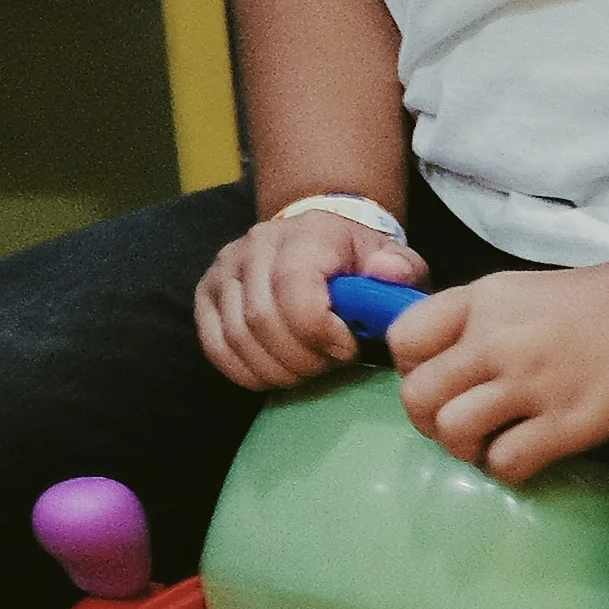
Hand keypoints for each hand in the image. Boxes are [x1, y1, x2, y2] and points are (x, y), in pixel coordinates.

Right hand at [195, 207, 428, 389]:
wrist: (317, 241)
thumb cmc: (359, 261)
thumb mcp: (394, 260)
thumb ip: (402, 268)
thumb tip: (389, 274)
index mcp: (305, 235)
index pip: (294, 289)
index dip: (320, 332)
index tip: (348, 348)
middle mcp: (255, 246)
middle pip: (263, 320)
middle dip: (302, 358)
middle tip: (330, 364)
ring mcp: (224, 269)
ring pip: (237, 338)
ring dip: (277, 369)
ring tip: (309, 368)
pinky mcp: (206, 295)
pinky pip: (215, 347)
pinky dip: (246, 372)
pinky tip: (277, 373)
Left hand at [382, 260, 608, 480]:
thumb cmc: (603, 300)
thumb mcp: (524, 293)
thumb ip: (484, 322)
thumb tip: (454, 366)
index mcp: (482, 301)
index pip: (403, 341)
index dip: (412, 371)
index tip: (445, 382)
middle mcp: (495, 340)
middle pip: (417, 396)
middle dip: (430, 423)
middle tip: (463, 428)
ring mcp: (531, 382)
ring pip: (453, 432)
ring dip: (466, 450)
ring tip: (494, 446)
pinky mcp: (569, 421)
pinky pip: (507, 461)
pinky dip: (510, 469)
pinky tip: (532, 456)